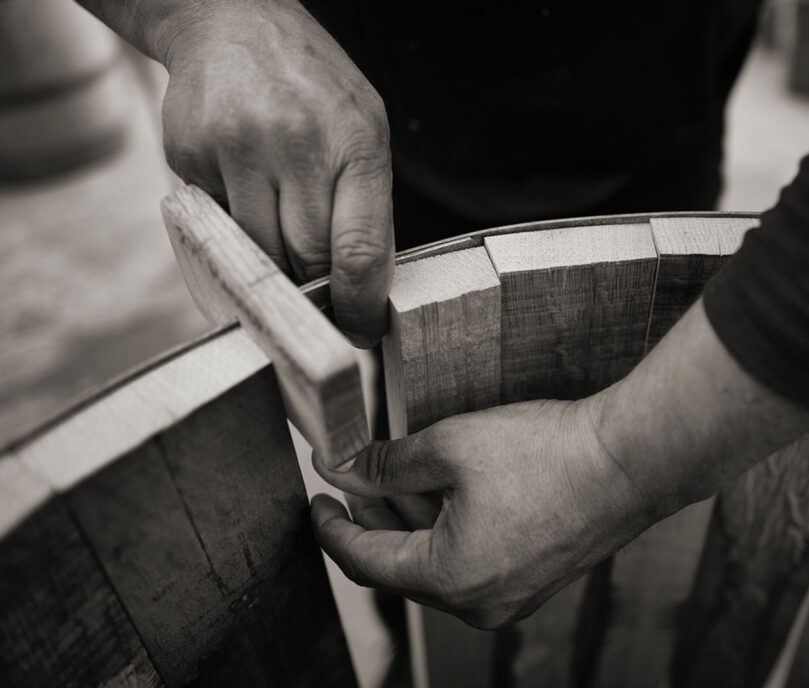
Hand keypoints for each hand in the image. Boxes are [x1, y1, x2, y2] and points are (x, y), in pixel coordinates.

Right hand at [160, 0, 391, 344]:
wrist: (229, 21)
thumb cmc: (312, 87)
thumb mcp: (363, 128)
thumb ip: (366, 203)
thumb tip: (363, 288)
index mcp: (353, 140)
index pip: (357, 249)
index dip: (358, 304)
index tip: (358, 331)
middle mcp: (293, 144)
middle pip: (304, 261)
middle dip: (314, 286)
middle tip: (319, 294)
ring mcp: (233, 149)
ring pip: (256, 253)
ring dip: (271, 261)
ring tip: (280, 227)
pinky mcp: (188, 158)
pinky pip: (217, 226)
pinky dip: (234, 225)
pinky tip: (243, 185)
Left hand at [310, 399, 660, 628]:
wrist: (630, 461)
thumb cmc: (551, 454)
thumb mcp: (451, 446)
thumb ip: (387, 465)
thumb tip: (344, 470)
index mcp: (451, 579)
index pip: (365, 561)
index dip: (332, 527)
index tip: (317, 500)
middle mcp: (479, 603)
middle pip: (401, 565)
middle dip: (372, 518)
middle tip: (354, 475)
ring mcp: (511, 596)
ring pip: (437, 563)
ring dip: (410, 522)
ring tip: (395, 474)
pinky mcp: (533, 579)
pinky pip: (471, 562)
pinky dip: (447, 530)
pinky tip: (442, 490)